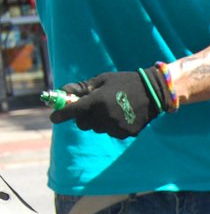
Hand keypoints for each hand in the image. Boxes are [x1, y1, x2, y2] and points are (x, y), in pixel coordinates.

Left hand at [50, 66, 170, 138]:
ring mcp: (115, 126)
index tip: (54, 118)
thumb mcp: (102, 80)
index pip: (73, 111)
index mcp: (97, 101)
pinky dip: (111, 126)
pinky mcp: (125, 133)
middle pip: (83, 124)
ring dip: (98, 121)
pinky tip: (121, 115)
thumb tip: (63, 92)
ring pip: (97, 129)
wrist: (153, 92)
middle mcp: (104, 116)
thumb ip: (82, 87)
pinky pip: (111, 132)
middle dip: (83, 118)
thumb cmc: (125, 82)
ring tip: (111, 109)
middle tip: (90, 109)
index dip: (61, 115)